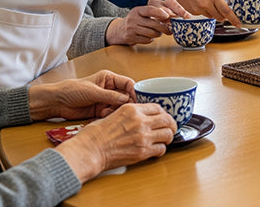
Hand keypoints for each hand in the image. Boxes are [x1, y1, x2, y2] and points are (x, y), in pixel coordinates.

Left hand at [29, 70, 135, 120]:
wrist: (57, 102)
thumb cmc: (72, 90)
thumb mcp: (93, 91)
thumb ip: (110, 96)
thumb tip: (127, 100)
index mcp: (109, 79)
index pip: (128, 83)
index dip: (134, 91)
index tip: (137, 100)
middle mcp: (110, 89)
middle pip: (126, 96)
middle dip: (128, 103)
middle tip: (128, 110)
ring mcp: (106, 100)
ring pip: (120, 106)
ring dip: (118, 110)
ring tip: (109, 112)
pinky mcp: (101, 111)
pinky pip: (112, 114)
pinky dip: (111, 116)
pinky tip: (105, 116)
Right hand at [55, 103, 176, 181]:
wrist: (89, 151)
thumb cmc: (94, 135)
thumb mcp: (112, 114)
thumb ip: (129, 115)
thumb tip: (138, 118)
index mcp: (132, 109)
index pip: (158, 107)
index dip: (163, 113)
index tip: (162, 118)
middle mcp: (140, 121)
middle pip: (168, 120)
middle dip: (171, 125)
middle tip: (170, 129)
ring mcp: (143, 137)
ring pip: (168, 134)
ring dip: (168, 137)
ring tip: (164, 140)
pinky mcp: (142, 152)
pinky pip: (161, 149)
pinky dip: (161, 150)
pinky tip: (156, 150)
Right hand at [105, 0, 186, 45]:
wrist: (120, 30)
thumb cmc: (136, 20)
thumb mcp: (142, 13)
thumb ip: (154, 13)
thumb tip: (171, 15)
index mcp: (137, 10)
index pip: (149, 10)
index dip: (159, 13)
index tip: (167, 15)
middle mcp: (133, 18)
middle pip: (153, 24)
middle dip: (164, 28)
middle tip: (169, 30)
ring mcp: (131, 28)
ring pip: (151, 33)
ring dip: (158, 34)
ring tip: (159, 33)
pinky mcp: (131, 38)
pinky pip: (146, 40)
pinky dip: (151, 39)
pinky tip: (150, 37)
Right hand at [166, 0, 240, 25]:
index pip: (226, 11)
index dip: (234, 19)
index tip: (239, 24)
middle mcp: (207, 4)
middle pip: (220, 17)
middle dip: (223, 16)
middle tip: (223, 10)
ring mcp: (198, 9)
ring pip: (211, 16)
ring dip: (213, 12)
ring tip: (208, 2)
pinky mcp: (192, 11)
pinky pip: (202, 14)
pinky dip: (204, 10)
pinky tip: (199, 1)